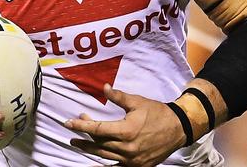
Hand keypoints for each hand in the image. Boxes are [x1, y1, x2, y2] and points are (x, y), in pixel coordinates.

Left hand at [64, 84, 184, 166]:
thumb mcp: (137, 102)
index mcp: (126, 130)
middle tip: (73, 130)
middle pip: (98, 142)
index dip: (81, 125)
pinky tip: (93, 164)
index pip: (97, 128)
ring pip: (104, 155)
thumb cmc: (157, 113)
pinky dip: (104, 166)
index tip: (68, 122)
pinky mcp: (137, 166)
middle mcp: (127, 148)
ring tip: (77, 143)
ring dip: (89, 149)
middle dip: (84, 135)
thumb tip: (104, 88)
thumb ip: (119, 97)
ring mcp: (132, 160)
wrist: (178, 128)